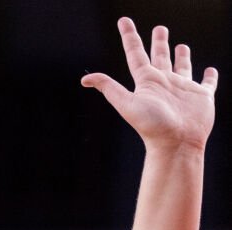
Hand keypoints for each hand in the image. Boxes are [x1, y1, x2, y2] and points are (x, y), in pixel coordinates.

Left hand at [83, 18, 216, 150]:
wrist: (175, 143)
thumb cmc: (152, 125)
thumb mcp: (127, 103)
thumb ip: (110, 88)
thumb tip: (85, 79)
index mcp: (147, 81)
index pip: (135, 53)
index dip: (129, 36)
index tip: (124, 21)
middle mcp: (164, 82)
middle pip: (160, 57)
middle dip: (159, 42)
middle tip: (159, 28)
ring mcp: (183, 89)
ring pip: (182, 67)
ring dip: (181, 56)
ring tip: (180, 45)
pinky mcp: (202, 96)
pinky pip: (207, 83)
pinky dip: (210, 76)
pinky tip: (210, 70)